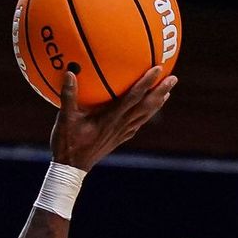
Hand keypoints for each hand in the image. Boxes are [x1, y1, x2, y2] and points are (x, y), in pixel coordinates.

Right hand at [51, 64, 174, 170]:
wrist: (71, 169)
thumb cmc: (67, 143)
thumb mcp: (64, 119)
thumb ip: (68, 96)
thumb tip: (70, 72)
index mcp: (110, 118)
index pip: (133, 97)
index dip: (146, 83)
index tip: (158, 68)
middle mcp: (120, 125)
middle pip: (146, 107)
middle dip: (160, 92)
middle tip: (173, 78)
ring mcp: (121, 134)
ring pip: (144, 116)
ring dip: (157, 103)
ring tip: (167, 92)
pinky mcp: (118, 139)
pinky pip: (137, 124)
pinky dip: (146, 115)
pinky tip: (149, 111)